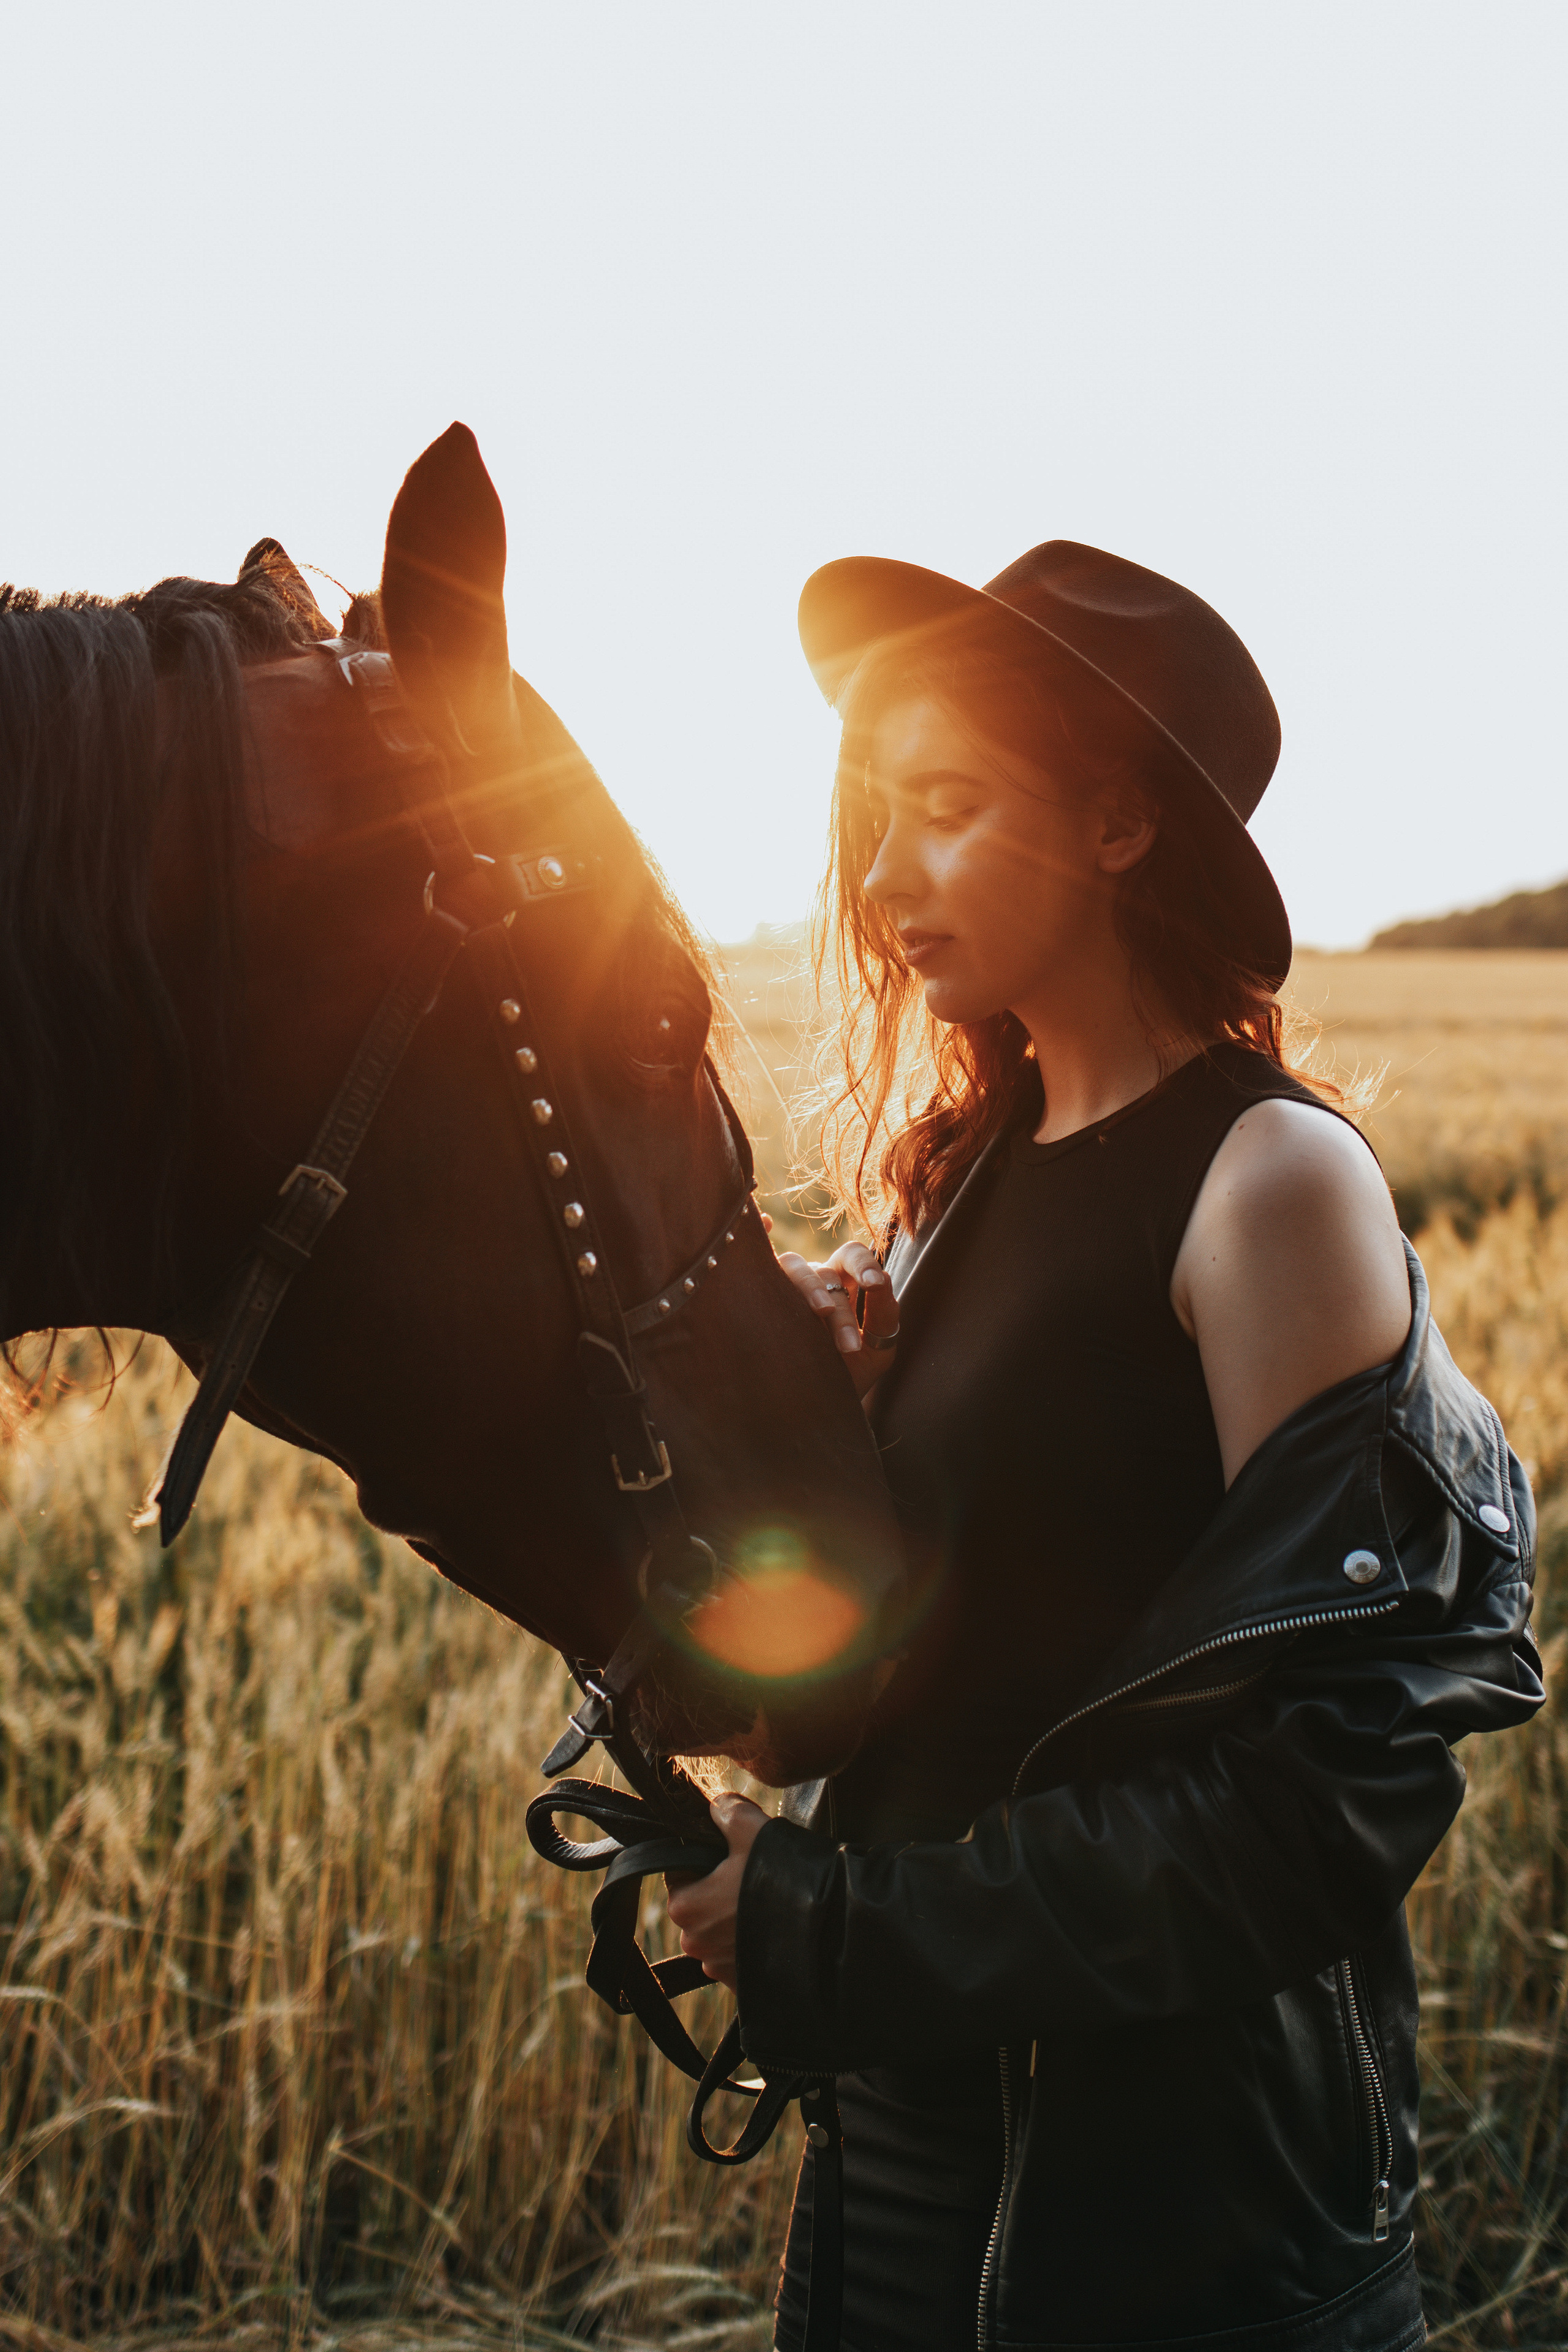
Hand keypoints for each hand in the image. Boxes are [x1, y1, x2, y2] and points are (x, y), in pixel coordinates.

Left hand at [664, 1793, 768, 1990]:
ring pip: (720, 1930)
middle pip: (700, 1902)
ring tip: (770, 1899)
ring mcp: (719, 1968)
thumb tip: (716, 1807)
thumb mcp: (751, 1827)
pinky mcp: (743, 1983)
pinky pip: (739, 1954)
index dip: (702, 1856)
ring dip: (736, 1917)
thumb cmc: (783, 1876)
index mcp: (684, 1905)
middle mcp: (695, 1943)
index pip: (679, 1871)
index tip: (729, 1850)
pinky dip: (752, 1940)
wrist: (830, 1927)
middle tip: (753, 1872)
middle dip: (719, 1888)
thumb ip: (725, 1811)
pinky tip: (776, 1925)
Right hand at [772, 1235, 899, 1400]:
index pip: (852, 1255)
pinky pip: (762, 1277)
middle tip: (849, 1345)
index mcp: (842, 1283)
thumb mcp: (877, 1351)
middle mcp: (812, 1278)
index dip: (864, 1263)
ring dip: (811, 1290)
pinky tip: (776, 1286)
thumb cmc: (849, 1375)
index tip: (875, 1284)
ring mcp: (782, 1285)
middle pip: (826, 1272)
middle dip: (840, 1309)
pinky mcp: (757, 1299)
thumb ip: (885, 1316)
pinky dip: (768, 1275)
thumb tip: (884, 1279)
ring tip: (821, 1315)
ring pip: (793, 1268)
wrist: (815, 1409)